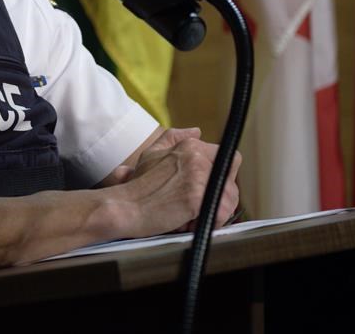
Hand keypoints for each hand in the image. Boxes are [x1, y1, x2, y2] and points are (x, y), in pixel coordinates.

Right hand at [115, 128, 240, 232]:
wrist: (123, 207)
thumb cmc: (136, 187)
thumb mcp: (152, 154)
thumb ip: (174, 138)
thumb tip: (196, 130)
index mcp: (190, 146)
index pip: (228, 159)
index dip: (219, 179)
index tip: (204, 192)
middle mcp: (197, 156)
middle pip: (231, 182)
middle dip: (218, 199)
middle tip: (194, 209)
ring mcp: (198, 175)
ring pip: (230, 199)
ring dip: (214, 213)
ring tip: (189, 216)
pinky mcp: (197, 196)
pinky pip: (221, 213)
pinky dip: (210, 223)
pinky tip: (189, 222)